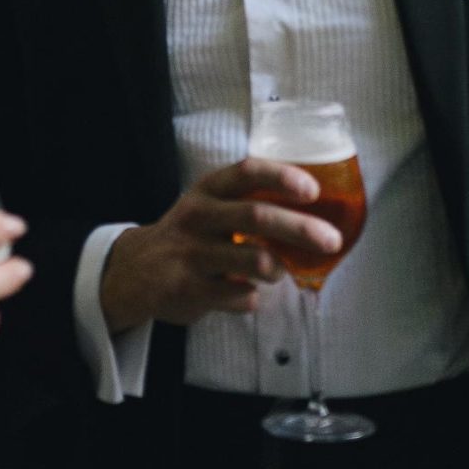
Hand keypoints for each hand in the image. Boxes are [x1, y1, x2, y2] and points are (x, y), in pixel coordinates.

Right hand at [99, 158, 340, 333]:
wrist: (136, 270)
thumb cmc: (190, 234)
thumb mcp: (210, 205)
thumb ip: (249, 202)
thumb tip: (313, 211)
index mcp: (208, 190)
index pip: (246, 171)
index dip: (281, 177)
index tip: (312, 190)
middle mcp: (198, 216)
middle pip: (255, 216)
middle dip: (299, 227)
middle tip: (331, 240)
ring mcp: (193, 253)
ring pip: (252, 260)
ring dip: (278, 268)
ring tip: (279, 271)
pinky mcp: (190, 289)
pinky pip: (241, 296)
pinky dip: (252, 296)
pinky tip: (244, 292)